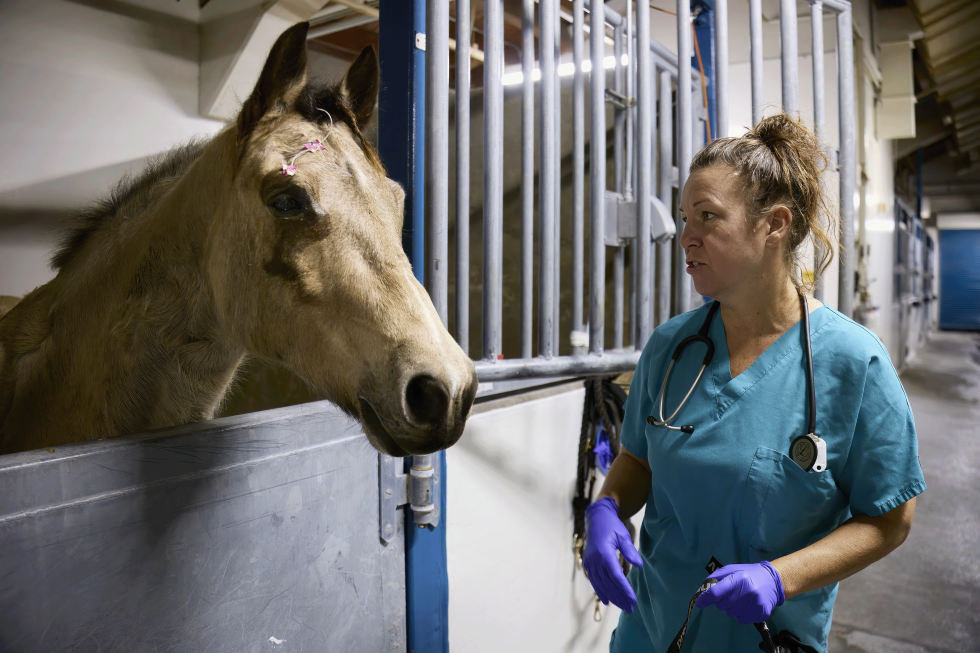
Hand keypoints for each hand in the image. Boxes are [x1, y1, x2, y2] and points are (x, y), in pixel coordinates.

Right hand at [583, 497, 642, 612]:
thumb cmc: (612, 525)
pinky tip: (607, 600)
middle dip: (620, 597)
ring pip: (601, 584)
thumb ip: (630, 551)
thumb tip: (639, 566)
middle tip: (630, 609)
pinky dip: (600, 591)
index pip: (616, 576)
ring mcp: (590, 562)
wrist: (595, 517)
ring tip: (622, 606)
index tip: (633, 600)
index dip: (625, 590)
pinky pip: (594, 581)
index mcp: (605, 553)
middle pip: (608, 584)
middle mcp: (595, 560)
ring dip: (612, 597)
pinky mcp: (587, 563)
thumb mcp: (623, 535)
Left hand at [694, 561, 784, 623]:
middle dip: (722, 602)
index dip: (705, 598)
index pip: (716, 592)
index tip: (699, 603)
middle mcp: (748, 591)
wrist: (772, 580)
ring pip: (732, 614)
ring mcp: (756, 603)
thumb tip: (702, 591)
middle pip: (723, 605)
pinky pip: (743, 620)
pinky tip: (747, 606)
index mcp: (739, 578)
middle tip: (730, 595)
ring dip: (732, 609)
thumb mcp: (731, 569)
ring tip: (740, 600)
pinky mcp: (762, 612)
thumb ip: (716, 578)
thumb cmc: (748, 574)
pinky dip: (742, 615)